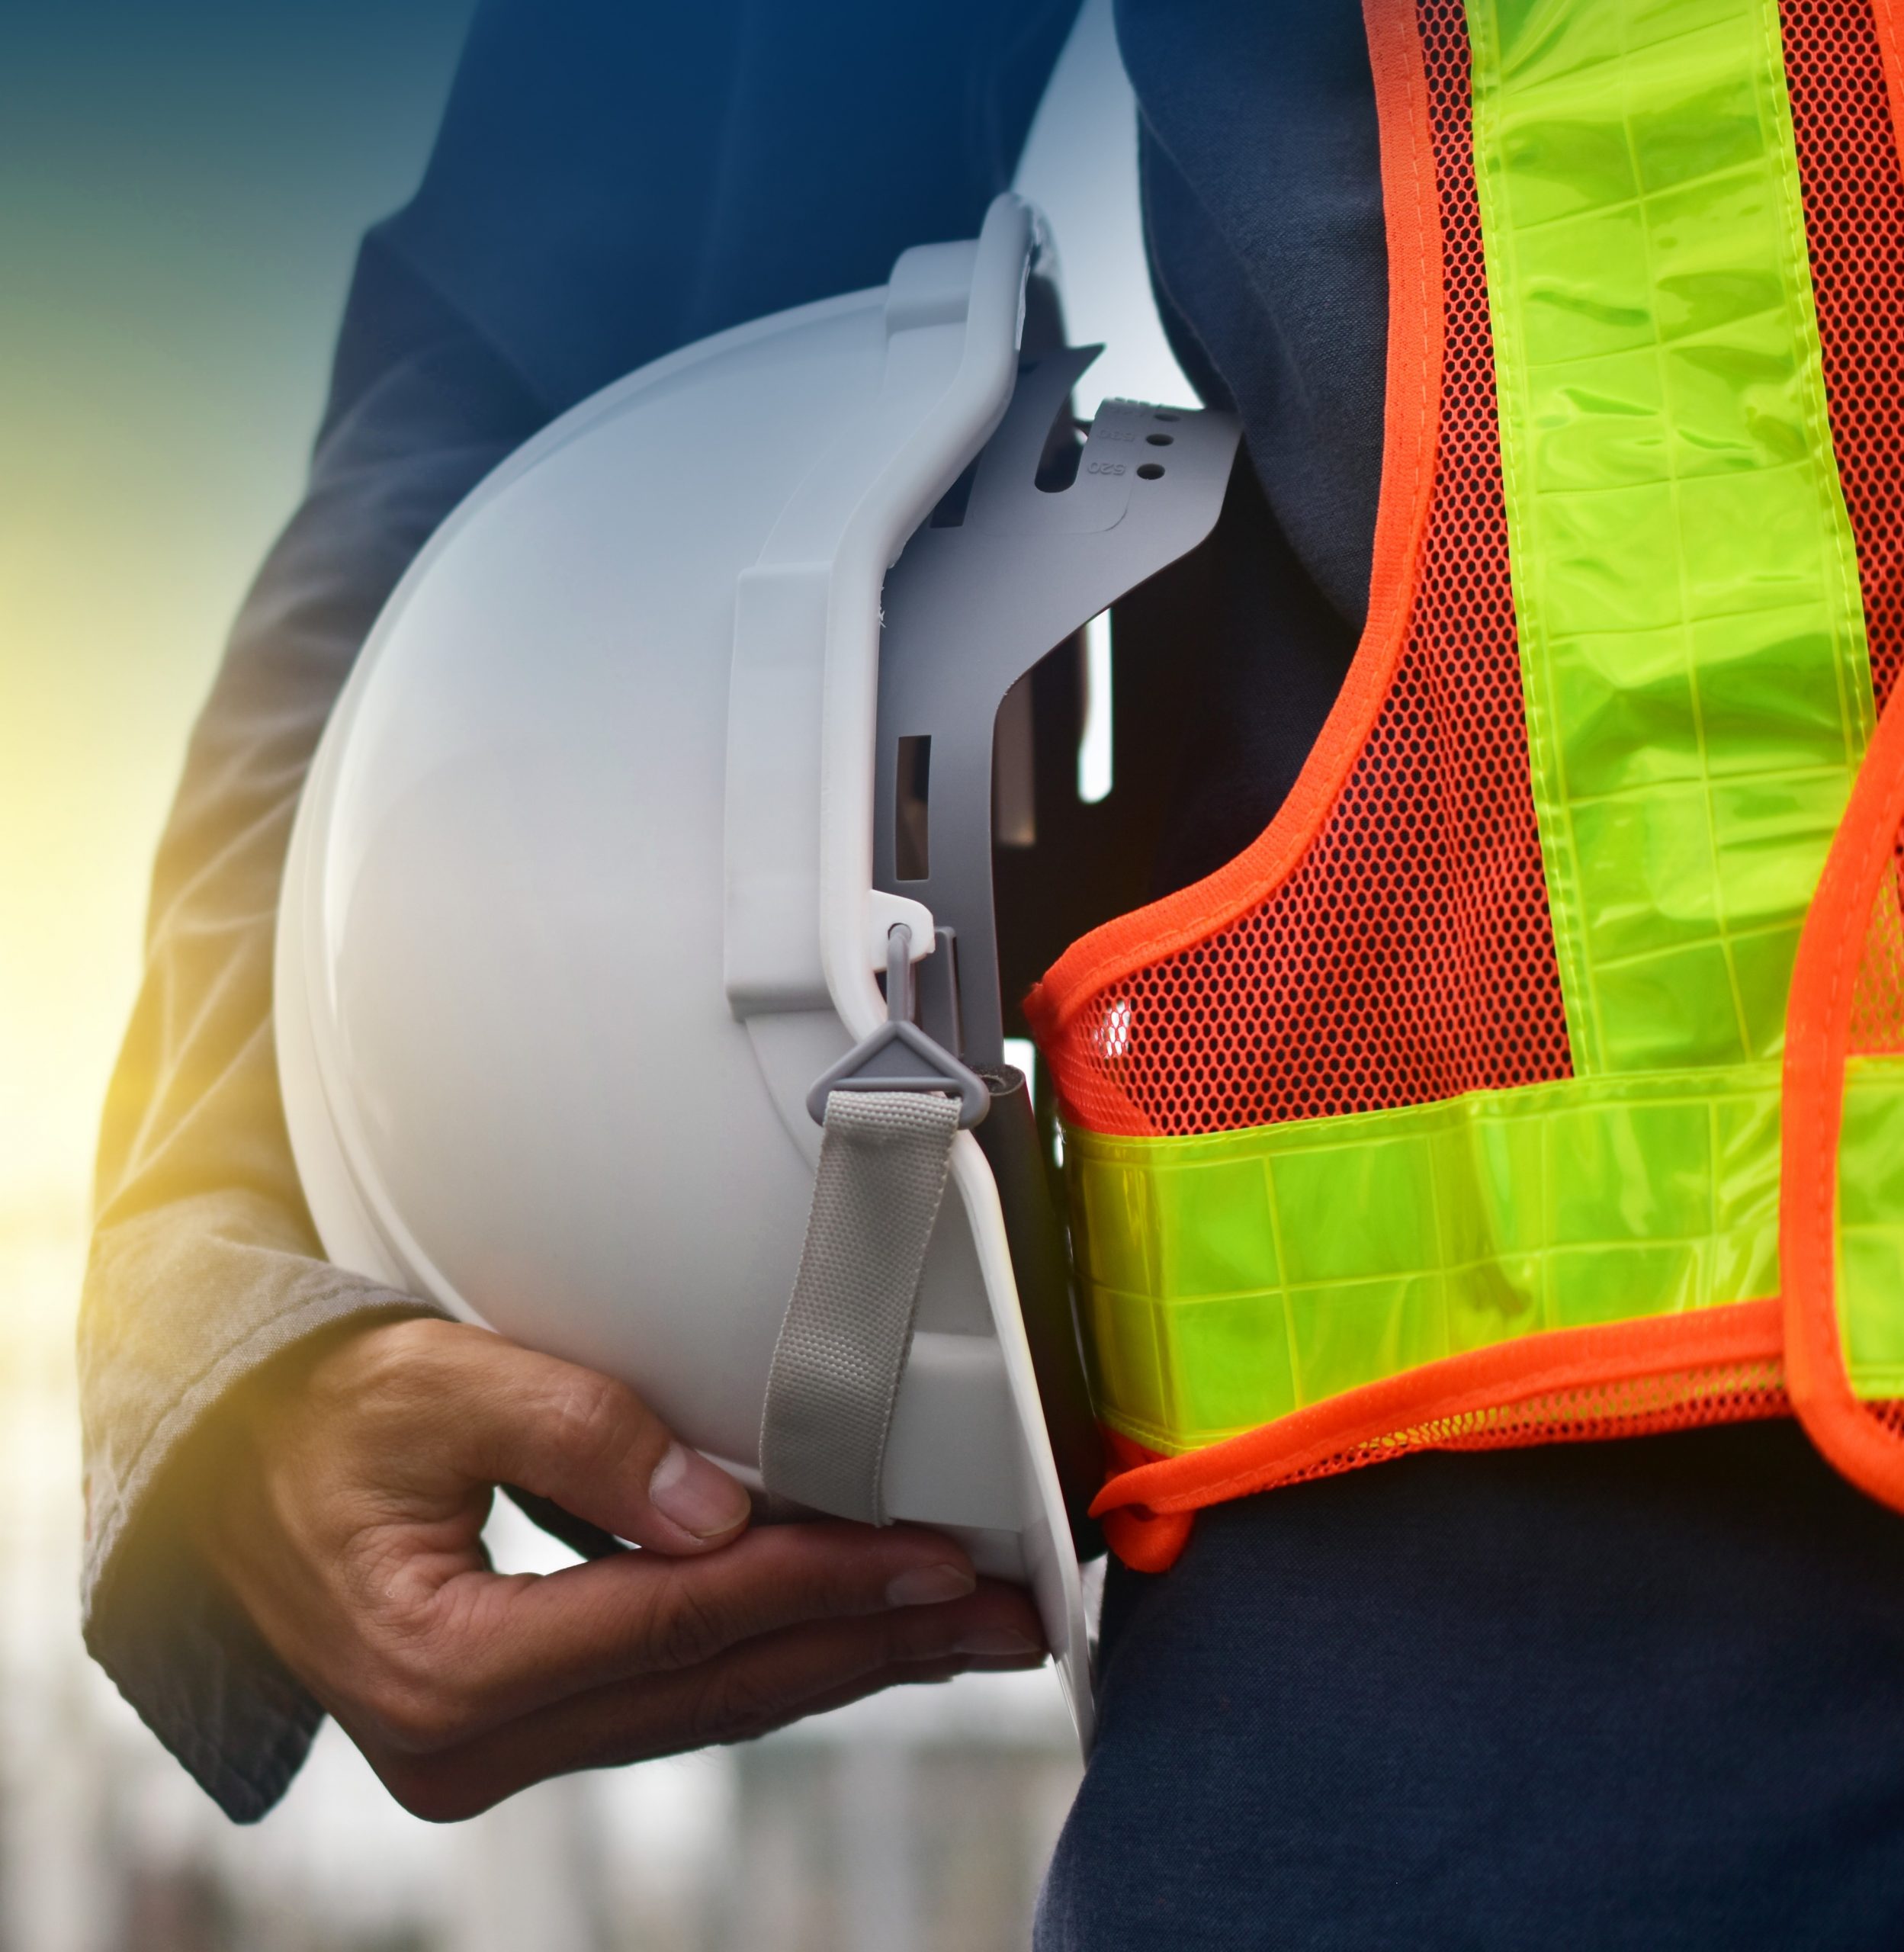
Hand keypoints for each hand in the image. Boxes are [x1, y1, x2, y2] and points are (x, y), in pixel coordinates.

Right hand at [188, 1316, 1044, 1818]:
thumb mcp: (433, 1385)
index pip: (676, 1624)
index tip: (931, 1559)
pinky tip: (852, 1635)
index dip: (817, 1583)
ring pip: (707, 1707)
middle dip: (870, 1645)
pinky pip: (674, 1699)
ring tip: (961, 1632)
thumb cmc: (320, 1415)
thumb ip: (574, 1432)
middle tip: (1001, 1617)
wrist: (227, 1472)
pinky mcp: (515, 1727)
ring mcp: (491, 1750)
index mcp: (441, 1667)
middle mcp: (468, 1740)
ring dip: (843, 1662)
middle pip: (714, 1688)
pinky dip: (774, 1658)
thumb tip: (719, 1508)